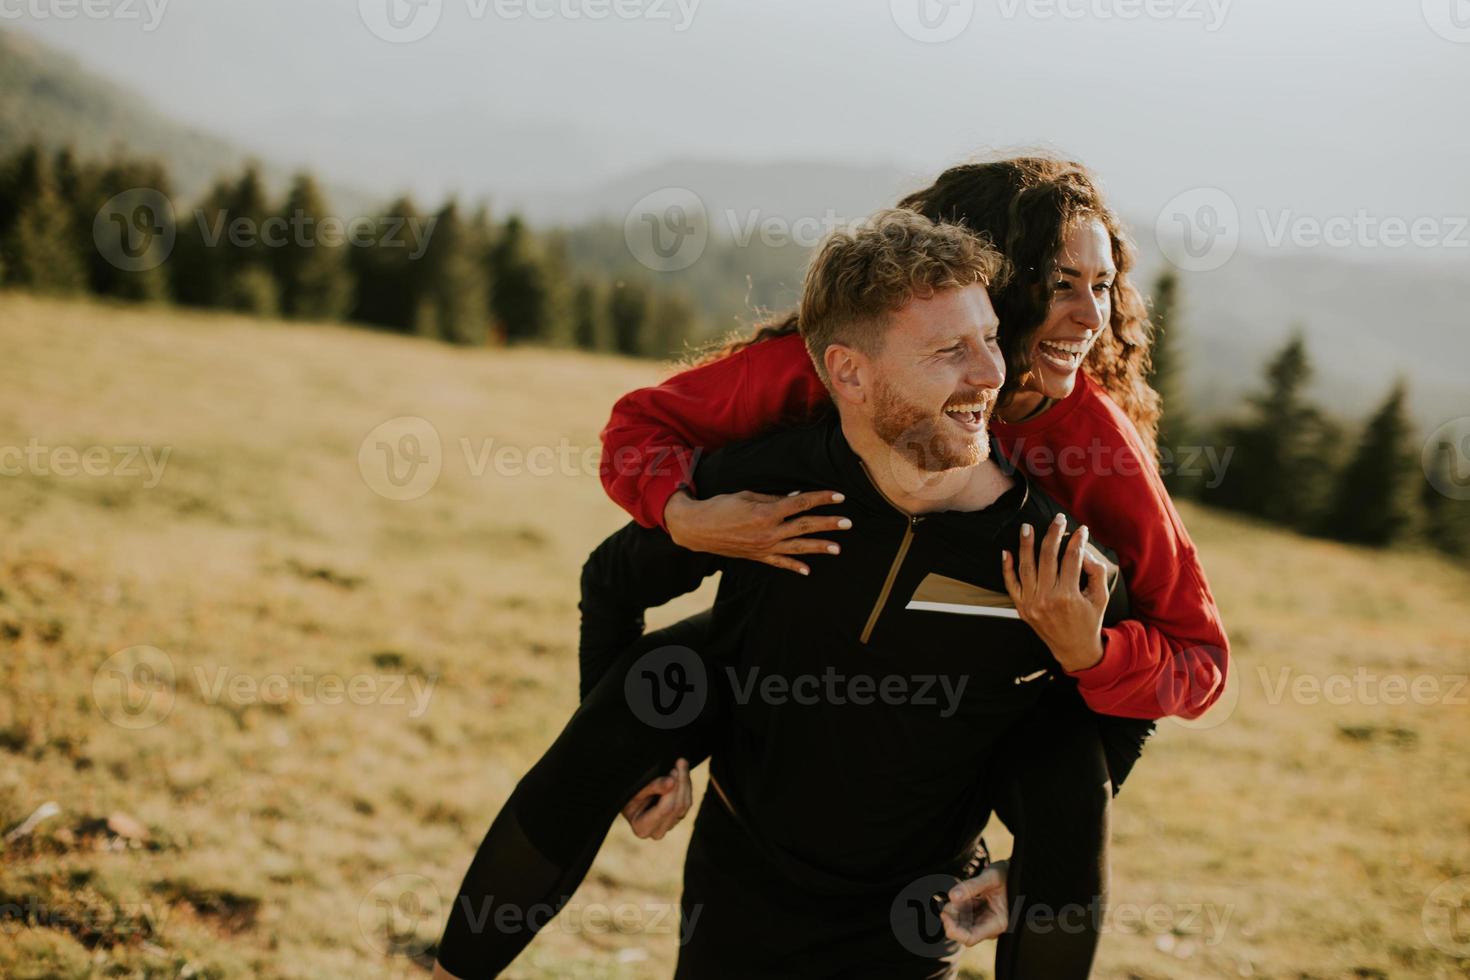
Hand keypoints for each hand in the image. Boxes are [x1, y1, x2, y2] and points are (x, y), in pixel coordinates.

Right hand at [620, 758, 691, 839]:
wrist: (627, 796)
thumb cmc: (627, 792)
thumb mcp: (635, 789)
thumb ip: (652, 786)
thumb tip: (672, 782)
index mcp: (642, 828)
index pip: (665, 809)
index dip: (672, 789)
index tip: (672, 770)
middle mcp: (656, 832)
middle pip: (677, 807)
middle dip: (681, 783)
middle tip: (679, 762)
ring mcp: (668, 826)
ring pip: (685, 805)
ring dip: (685, 782)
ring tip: (680, 763)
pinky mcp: (676, 819)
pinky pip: (687, 803)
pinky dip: (686, 786)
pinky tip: (682, 772)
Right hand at [663, 489, 851, 575]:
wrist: (697, 528)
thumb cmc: (721, 506)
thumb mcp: (747, 495)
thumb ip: (774, 498)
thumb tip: (796, 498)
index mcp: (767, 512)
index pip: (801, 503)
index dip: (821, 498)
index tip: (839, 495)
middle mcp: (769, 532)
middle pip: (805, 526)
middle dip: (828, 524)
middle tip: (848, 523)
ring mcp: (764, 547)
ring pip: (798, 547)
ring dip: (819, 547)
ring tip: (838, 548)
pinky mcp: (758, 556)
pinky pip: (780, 563)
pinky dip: (795, 567)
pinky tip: (808, 571)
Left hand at [940, 861, 1008, 945]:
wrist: (1016, 872)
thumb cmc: (1008, 875)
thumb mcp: (991, 877)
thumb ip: (972, 886)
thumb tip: (952, 896)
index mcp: (998, 923)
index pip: (969, 938)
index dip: (953, 929)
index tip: (944, 913)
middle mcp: (990, 926)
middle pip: (963, 930)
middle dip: (952, 916)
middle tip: (950, 898)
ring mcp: (985, 921)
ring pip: (961, 922)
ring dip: (955, 909)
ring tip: (959, 891)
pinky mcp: (980, 914)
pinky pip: (964, 913)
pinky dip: (958, 904)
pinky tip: (962, 893)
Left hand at [1001, 513, 1108, 671]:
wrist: (1074, 649)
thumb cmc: (1089, 620)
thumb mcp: (1100, 597)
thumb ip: (1096, 572)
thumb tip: (1084, 551)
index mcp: (1069, 596)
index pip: (1072, 559)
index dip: (1077, 541)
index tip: (1080, 529)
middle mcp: (1047, 598)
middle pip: (1048, 557)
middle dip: (1053, 534)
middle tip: (1057, 519)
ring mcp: (1031, 603)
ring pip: (1026, 566)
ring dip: (1026, 544)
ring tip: (1027, 527)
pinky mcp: (1021, 608)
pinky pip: (1011, 584)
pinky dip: (1007, 568)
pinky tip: (1006, 551)